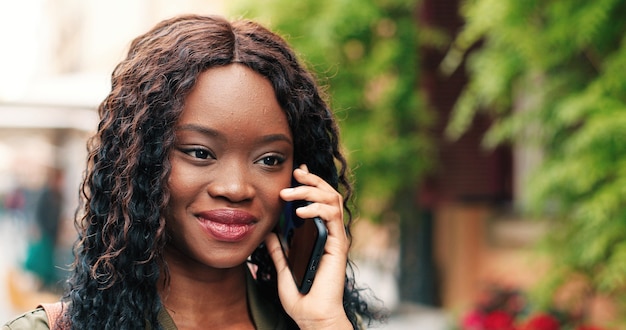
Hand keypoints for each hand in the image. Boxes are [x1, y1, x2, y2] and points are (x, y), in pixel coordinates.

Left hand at [265, 164, 352, 329]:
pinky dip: (317, 209)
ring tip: (289, 194)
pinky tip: (299, 212)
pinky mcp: (338, 244)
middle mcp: (330, 233)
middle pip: (328, 194)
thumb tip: (270, 232)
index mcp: (319, 235)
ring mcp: (335, 237)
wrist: (312, 315)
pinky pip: (333, 217)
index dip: (310, 184)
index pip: (318, 201)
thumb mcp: (283, 268)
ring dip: (310, 191)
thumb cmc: (301, 295)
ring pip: (332, 200)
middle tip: (295, 174)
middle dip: (312, 180)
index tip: (297, 171)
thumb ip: (278, 250)